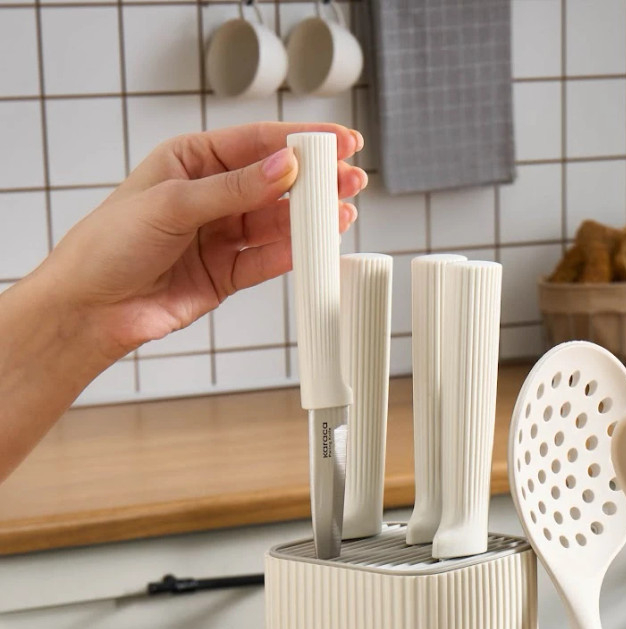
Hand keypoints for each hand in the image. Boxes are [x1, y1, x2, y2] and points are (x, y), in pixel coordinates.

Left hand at [40, 121, 366, 360]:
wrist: (91, 309)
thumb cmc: (109, 245)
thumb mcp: (171, 204)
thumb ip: (233, 189)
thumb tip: (284, 168)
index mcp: (192, 161)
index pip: (256, 143)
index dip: (300, 140)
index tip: (338, 142)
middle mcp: (212, 196)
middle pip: (274, 183)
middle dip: (316, 180)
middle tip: (351, 178)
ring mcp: (222, 235)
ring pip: (277, 222)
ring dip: (310, 218)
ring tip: (344, 213)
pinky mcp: (228, 272)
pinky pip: (268, 259)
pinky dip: (294, 253)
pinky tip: (317, 244)